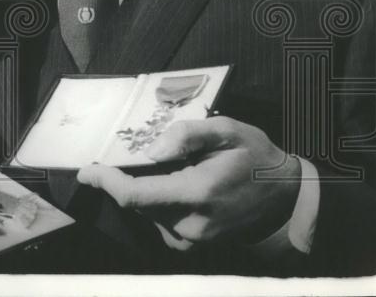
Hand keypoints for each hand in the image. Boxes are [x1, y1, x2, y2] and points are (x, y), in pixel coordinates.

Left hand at [77, 117, 300, 246]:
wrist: (289, 198)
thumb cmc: (258, 158)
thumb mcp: (228, 131)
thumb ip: (187, 135)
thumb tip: (152, 151)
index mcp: (197, 193)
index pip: (135, 196)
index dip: (106, 183)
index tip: (86, 172)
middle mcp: (192, 223)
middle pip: (137, 204)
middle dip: (124, 181)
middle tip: (126, 159)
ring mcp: (195, 239)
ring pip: (147, 215)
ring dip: (142, 193)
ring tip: (162, 171)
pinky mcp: (197, 245)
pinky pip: (161, 224)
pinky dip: (156, 206)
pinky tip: (169, 189)